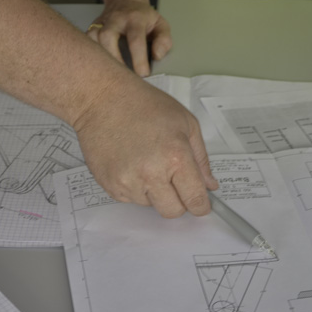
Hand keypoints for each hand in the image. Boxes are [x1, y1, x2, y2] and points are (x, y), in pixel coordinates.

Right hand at [73, 81, 218, 217]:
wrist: (102, 100)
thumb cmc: (144, 105)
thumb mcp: (186, 123)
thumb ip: (201, 159)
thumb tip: (209, 186)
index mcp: (175, 157)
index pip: (195, 200)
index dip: (201, 205)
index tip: (200, 204)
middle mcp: (151, 174)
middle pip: (173, 211)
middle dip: (178, 201)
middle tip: (174, 181)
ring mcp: (128, 182)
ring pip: (151, 205)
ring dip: (154, 192)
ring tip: (147, 162)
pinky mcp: (110, 185)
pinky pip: (130, 200)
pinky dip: (135, 188)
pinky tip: (132, 164)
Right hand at [86, 0, 171, 76]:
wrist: (125, 0)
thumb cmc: (143, 17)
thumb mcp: (161, 25)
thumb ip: (163, 41)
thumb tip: (156, 56)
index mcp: (135, 18)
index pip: (135, 39)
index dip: (139, 59)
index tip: (143, 74)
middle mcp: (115, 19)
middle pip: (107, 37)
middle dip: (114, 59)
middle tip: (124, 76)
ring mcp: (101, 23)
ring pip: (92, 39)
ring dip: (101, 58)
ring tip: (111, 73)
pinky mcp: (92, 28)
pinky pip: (86, 42)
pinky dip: (91, 54)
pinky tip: (100, 65)